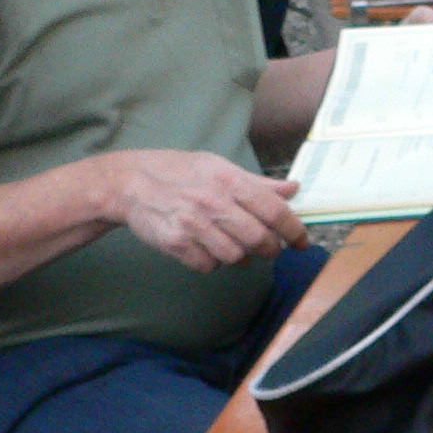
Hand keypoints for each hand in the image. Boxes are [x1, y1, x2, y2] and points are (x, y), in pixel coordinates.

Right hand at [104, 151, 307, 271]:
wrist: (130, 182)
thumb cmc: (180, 172)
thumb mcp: (220, 166)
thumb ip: (258, 182)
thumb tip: (292, 189)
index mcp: (230, 181)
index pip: (275, 211)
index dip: (295, 230)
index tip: (302, 241)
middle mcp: (214, 203)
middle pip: (259, 239)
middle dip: (271, 249)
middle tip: (269, 248)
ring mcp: (194, 225)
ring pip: (235, 257)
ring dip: (240, 256)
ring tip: (232, 244)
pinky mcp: (175, 243)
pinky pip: (207, 266)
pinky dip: (213, 263)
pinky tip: (207, 248)